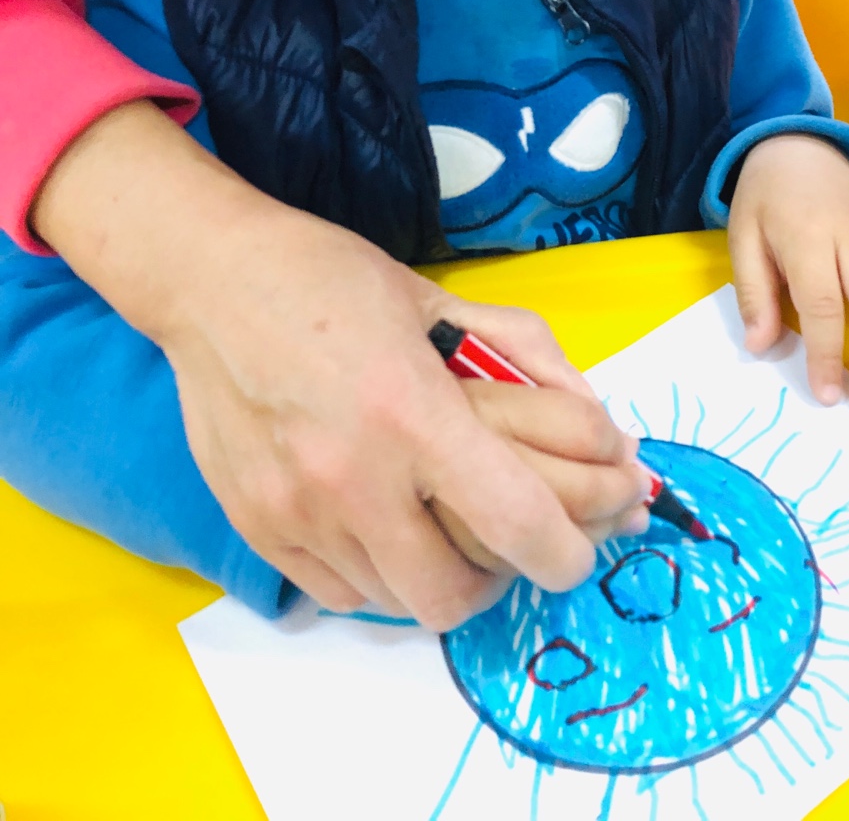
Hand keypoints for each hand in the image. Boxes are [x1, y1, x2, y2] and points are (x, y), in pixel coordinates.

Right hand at [31, 102, 643, 627]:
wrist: (212, 281)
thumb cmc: (333, 281)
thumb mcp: (445, 300)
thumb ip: (528, 358)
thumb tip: (601, 427)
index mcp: (412, 411)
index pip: (517, 523)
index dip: (566, 553)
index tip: (575, 547)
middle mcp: (353, 478)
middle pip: (455, 595)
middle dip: (502, 579)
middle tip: (507, 540)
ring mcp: (297, 513)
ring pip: (396, 602)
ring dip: (439, 576)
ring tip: (444, 526)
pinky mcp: (257, 528)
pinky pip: (339, 594)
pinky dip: (379, 576)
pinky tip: (385, 528)